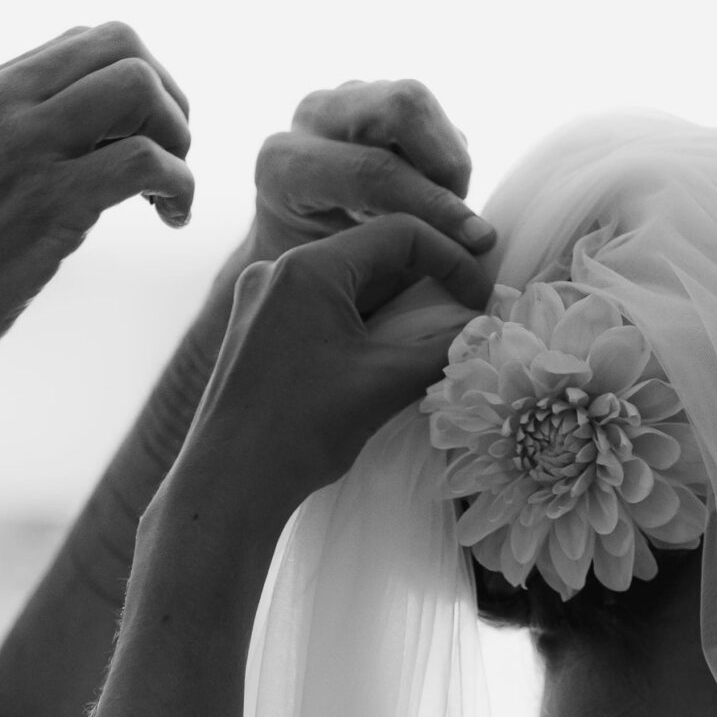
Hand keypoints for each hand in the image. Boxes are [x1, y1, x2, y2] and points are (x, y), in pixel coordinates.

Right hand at [0, 21, 193, 391]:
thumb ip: (23, 143)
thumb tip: (101, 139)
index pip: (85, 40)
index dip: (137, 84)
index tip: (141, 140)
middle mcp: (0, 102)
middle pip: (122, 43)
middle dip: (167, 100)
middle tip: (168, 159)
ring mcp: (23, 146)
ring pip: (139, 88)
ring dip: (177, 138)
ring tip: (166, 195)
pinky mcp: (47, 201)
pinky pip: (144, 161)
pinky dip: (179, 186)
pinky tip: (171, 220)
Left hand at [182, 216, 493, 526]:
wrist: (229, 484)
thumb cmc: (301, 431)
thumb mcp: (384, 384)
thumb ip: (443, 348)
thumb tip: (487, 330)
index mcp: (308, 268)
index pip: (399, 233)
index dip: (452, 258)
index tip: (480, 298)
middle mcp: (278, 270)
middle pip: (371, 255)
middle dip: (425, 284)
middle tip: (464, 318)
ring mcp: (262, 299)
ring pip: (348, 284)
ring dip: (395, 308)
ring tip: (430, 343)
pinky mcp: (257, 329)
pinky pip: (322, 309)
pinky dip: (362, 324)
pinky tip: (385, 360)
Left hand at [252, 78, 495, 261]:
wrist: (298, 249)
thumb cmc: (322, 279)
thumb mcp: (350, 280)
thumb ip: (398, 260)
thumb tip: (472, 251)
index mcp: (286, 167)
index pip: (375, 172)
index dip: (435, 205)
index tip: (479, 241)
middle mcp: (313, 118)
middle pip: (403, 106)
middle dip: (449, 162)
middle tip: (463, 218)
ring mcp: (344, 100)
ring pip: (420, 105)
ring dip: (450, 162)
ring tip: (445, 214)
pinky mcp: (374, 99)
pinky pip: (429, 120)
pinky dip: (445, 161)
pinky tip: (431, 197)